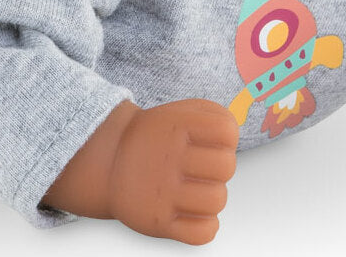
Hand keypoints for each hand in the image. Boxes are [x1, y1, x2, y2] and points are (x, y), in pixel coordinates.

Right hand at [107, 99, 237, 244]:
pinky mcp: (158, 222)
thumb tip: (237, 135)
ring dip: (212, 196)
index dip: (226, 138)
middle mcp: (167, 156)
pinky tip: (193, 212)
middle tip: (202, 168)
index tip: (210, 142)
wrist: (109, 162)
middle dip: (219, 168)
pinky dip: (205, 225)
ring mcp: (161, 192)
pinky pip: (204, 233)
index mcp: (174, 126)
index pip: (227, 131)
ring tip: (196, 189)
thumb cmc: (157, 137)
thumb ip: (216, 115)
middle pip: (226, 167)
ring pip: (217, 200)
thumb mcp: (179, 112)